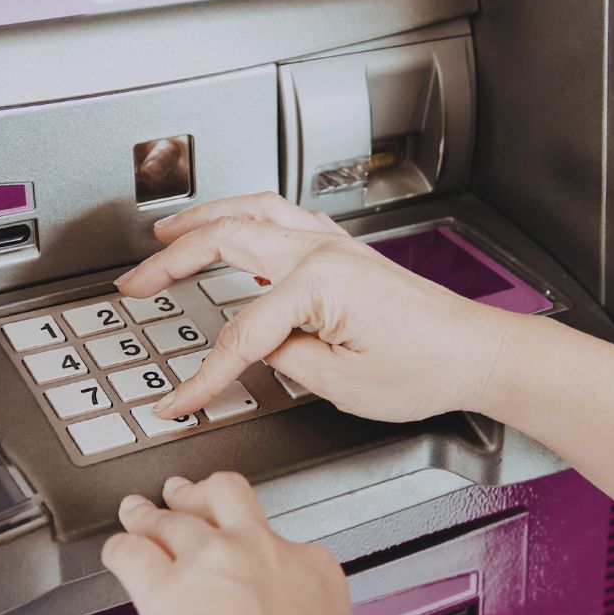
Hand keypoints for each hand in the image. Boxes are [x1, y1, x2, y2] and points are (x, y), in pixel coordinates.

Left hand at [102, 473, 378, 614]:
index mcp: (314, 573)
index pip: (281, 540)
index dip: (259, 550)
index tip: (249, 560)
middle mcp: (261, 554)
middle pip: (224, 495)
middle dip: (199, 493)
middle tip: (183, 494)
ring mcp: (210, 565)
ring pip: (169, 518)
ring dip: (148, 515)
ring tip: (136, 514)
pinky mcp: (163, 590)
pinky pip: (129, 552)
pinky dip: (117, 550)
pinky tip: (115, 553)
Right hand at [115, 192, 511, 421]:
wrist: (478, 353)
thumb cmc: (428, 368)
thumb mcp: (344, 385)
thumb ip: (287, 360)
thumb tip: (259, 349)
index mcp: (318, 284)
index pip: (239, 333)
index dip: (202, 375)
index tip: (177, 402)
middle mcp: (323, 252)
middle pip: (227, 241)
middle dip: (171, 260)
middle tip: (135, 282)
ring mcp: (334, 244)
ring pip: (253, 212)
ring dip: (204, 219)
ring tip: (166, 233)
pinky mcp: (345, 251)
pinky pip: (281, 217)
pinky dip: (245, 216)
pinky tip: (232, 227)